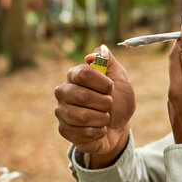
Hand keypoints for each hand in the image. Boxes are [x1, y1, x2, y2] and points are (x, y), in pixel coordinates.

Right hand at [55, 46, 135, 167]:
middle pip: (82, 96)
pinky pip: (82, 132)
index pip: (83, 73)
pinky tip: (98, 128)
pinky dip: (98, 131)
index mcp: (75, 75)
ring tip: (104, 117)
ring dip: (102, 118)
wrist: (119, 128)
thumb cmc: (119, 100)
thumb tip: (101, 48)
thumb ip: (109, 61)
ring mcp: (62, 111)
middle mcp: (64, 91)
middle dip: (104, 103)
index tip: (111, 88)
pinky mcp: (63, 129)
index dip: (102, 83)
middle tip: (109, 105)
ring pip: (83, 116)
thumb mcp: (120, 78)